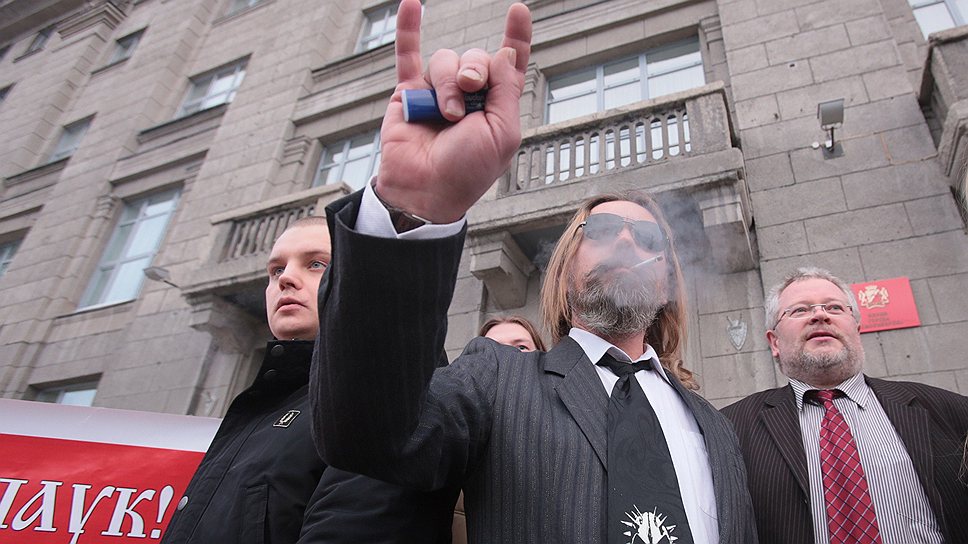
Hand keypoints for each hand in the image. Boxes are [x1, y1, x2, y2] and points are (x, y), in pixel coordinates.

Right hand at [374, 0, 531, 222]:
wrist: (425, 190)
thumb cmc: (466, 171)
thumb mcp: (502, 132)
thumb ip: (506, 89)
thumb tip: (503, 51)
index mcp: (496, 104)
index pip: (508, 63)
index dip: (516, 36)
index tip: (518, 11)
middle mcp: (468, 95)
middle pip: (475, 57)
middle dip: (473, 71)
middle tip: (469, 91)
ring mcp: (437, 91)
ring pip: (444, 60)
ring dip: (446, 84)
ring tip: (444, 115)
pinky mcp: (408, 93)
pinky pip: (408, 54)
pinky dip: (408, 28)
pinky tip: (412, 2)